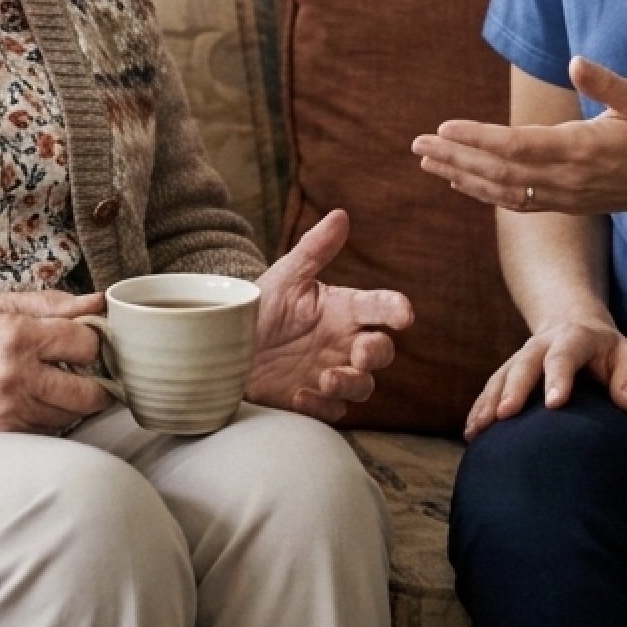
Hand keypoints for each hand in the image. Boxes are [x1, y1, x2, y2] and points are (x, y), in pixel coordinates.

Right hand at [0, 289, 112, 434]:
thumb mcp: (2, 305)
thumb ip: (55, 303)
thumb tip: (100, 302)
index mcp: (18, 335)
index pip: (86, 343)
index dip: (95, 340)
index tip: (88, 340)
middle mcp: (17, 376)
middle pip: (90, 393)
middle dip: (100, 382)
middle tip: (93, 371)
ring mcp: (11, 409)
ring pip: (72, 416)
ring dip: (77, 402)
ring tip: (65, 383)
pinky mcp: (5, 433)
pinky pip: (49, 430)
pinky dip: (54, 416)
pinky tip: (43, 400)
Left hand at [248, 209, 414, 420]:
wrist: (223, 346)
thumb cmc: (259, 307)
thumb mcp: (284, 276)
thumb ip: (314, 249)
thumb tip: (341, 215)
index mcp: (343, 309)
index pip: (379, 307)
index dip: (394, 309)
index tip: (403, 314)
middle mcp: (344, 342)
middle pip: (381, 351)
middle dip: (377, 353)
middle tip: (360, 353)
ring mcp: (331, 373)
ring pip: (364, 385)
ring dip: (352, 383)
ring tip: (327, 377)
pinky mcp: (314, 402)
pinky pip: (333, 411)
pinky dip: (322, 405)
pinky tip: (300, 395)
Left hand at [413, 56, 626, 219]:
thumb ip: (606, 82)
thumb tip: (574, 61)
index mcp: (580, 149)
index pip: (516, 146)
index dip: (477, 138)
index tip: (444, 127)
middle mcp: (566, 178)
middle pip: (498, 171)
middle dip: (456, 157)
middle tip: (417, 144)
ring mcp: (565, 196)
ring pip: (502, 190)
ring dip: (462, 176)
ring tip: (427, 161)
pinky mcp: (567, 204)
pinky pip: (517, 202)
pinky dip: (485, 193)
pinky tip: (462, 183)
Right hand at [465, 318, 626, 440]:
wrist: (573, 323)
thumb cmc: (605, 351)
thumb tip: (626, 403)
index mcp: (574, 338)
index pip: (564, 355)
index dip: (558, 377)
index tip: (553, 404)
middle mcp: (542, 345)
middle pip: (524, 364)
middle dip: (514, 389)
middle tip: (505, 414)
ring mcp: (521, 356)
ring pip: (501, 376)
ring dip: (488, 401)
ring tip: (477, 429)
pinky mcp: (508, 370)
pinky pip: (490, 387)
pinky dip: (479, 407)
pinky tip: (471, 431)